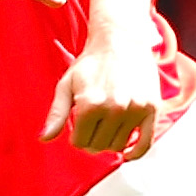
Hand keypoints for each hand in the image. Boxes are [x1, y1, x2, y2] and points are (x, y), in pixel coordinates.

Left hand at [43, 36, 157, 157]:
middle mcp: (114, 108)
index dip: (76, 135)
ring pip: (118, 146)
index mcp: (89, 104)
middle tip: (93, 124)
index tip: (79, 124)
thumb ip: (56, 114)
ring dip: (110, 141)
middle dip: (91, 139)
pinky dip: (135, 153)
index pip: (79, 142)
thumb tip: (43, 138)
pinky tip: (127, 154)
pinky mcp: (152, 108)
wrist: (121, 41)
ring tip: (107, 124)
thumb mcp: (67, 84)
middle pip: (98, 146)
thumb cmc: (91, 64)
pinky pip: (145, 143)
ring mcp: (135, 109)